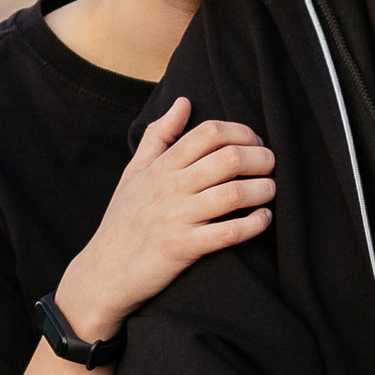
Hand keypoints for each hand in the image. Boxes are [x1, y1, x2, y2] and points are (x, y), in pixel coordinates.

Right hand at [56, 99, 273, 337]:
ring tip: (270, 191)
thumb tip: (183, 101)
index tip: (255, 142)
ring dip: (262, 190)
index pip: (208, 133)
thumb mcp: (133, 173)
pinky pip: (228, 233)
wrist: (103, 274)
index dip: (241, 132)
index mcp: (160, 167)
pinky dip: (253, 224)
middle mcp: (169, 188)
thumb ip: (158, 135)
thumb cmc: (122, 221)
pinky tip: (263, 219)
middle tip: (271, 165)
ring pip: (233, 194)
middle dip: (261, 158)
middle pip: (228, 159)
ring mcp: (176, 218)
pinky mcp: (183, 248)